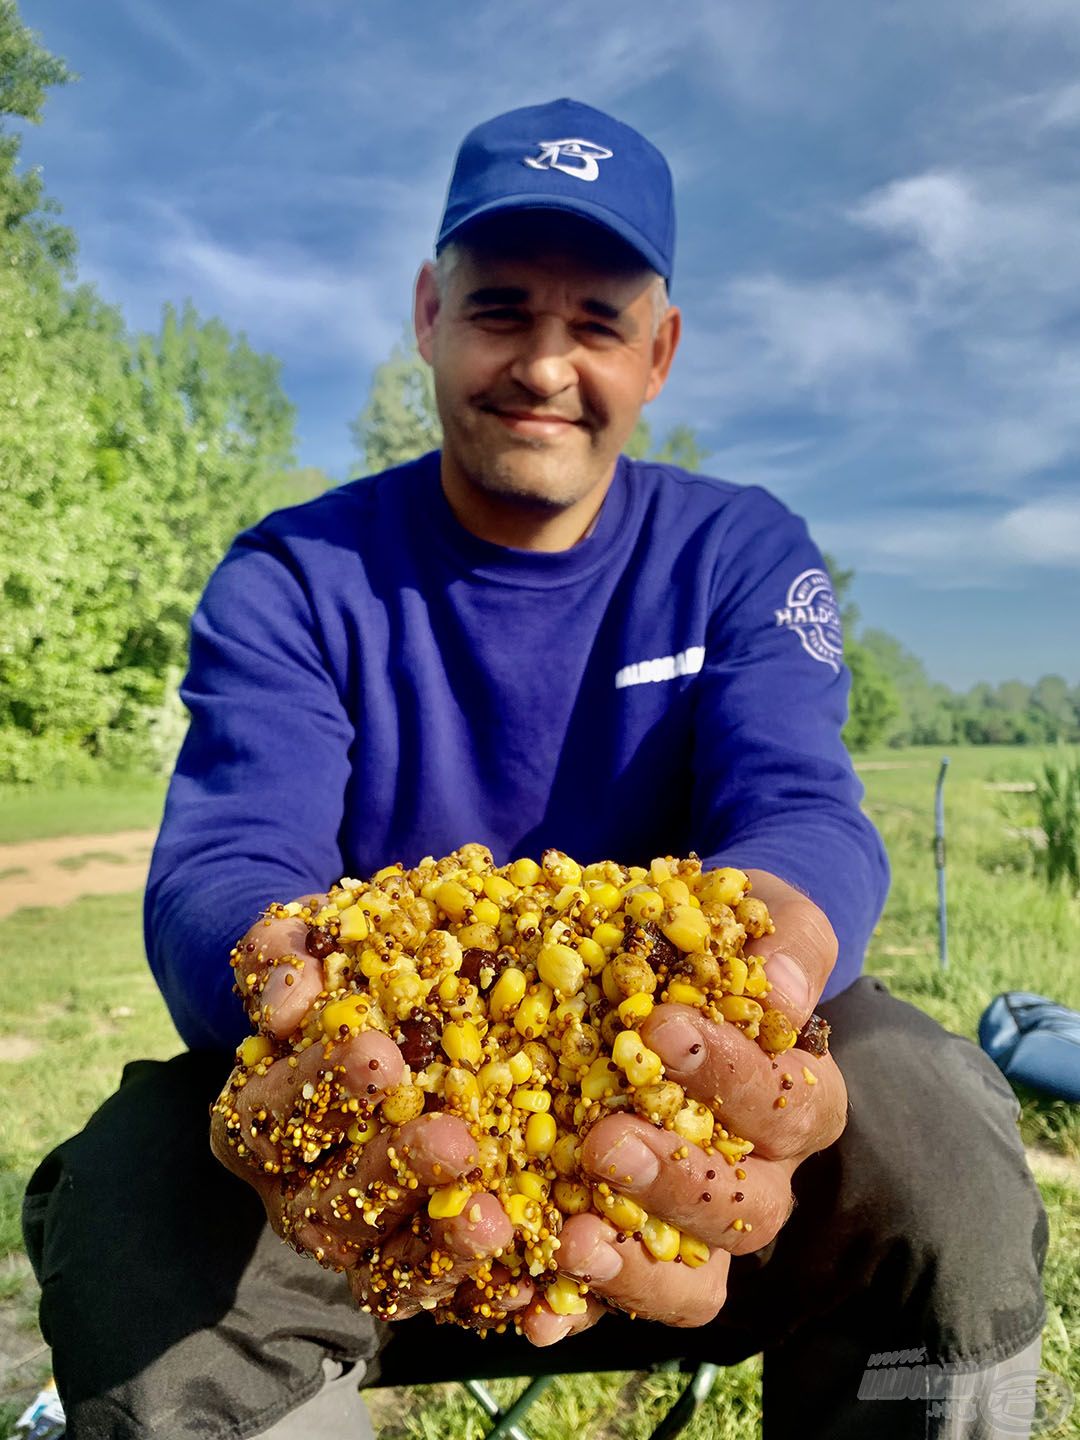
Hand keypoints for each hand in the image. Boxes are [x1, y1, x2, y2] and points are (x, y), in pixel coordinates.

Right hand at [211, 898, 529, 1323]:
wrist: (397, 1015)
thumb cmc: (350, 976)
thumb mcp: (315, 946)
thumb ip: (286, 957)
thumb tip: (286, 999)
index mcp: (258, 1123)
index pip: (265, 1120)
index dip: (314, 1091)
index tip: (377, 1049)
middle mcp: (301, 1197)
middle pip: (330, 1209)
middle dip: (392, 1173)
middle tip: (456, 1139)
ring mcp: (361, 1245)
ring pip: (385, 1273)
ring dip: (440, 1251)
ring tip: (497, 1217)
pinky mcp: (423, 1274)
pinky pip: (453, 1301)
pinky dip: (492, 1294)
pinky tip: (537, 1280)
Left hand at [519, 869, 847, 1344]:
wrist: (678, 960)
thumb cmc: (731, 938)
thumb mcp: (768, 914)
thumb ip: (788, 943)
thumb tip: (780, 991)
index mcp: (798, 1099)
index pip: (786, 1105)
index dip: (731, 1076)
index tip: (662, 1026)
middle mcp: (756, 1177)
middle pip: (742, 1210)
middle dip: (675, 1181)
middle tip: (604, 1139)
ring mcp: (693, 1226)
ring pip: (692, 1282)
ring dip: (633, 1270)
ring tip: (572, 1238)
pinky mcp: (628, 1250)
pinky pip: (611, 1303)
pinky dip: (570, 1313)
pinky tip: (528, 1312)